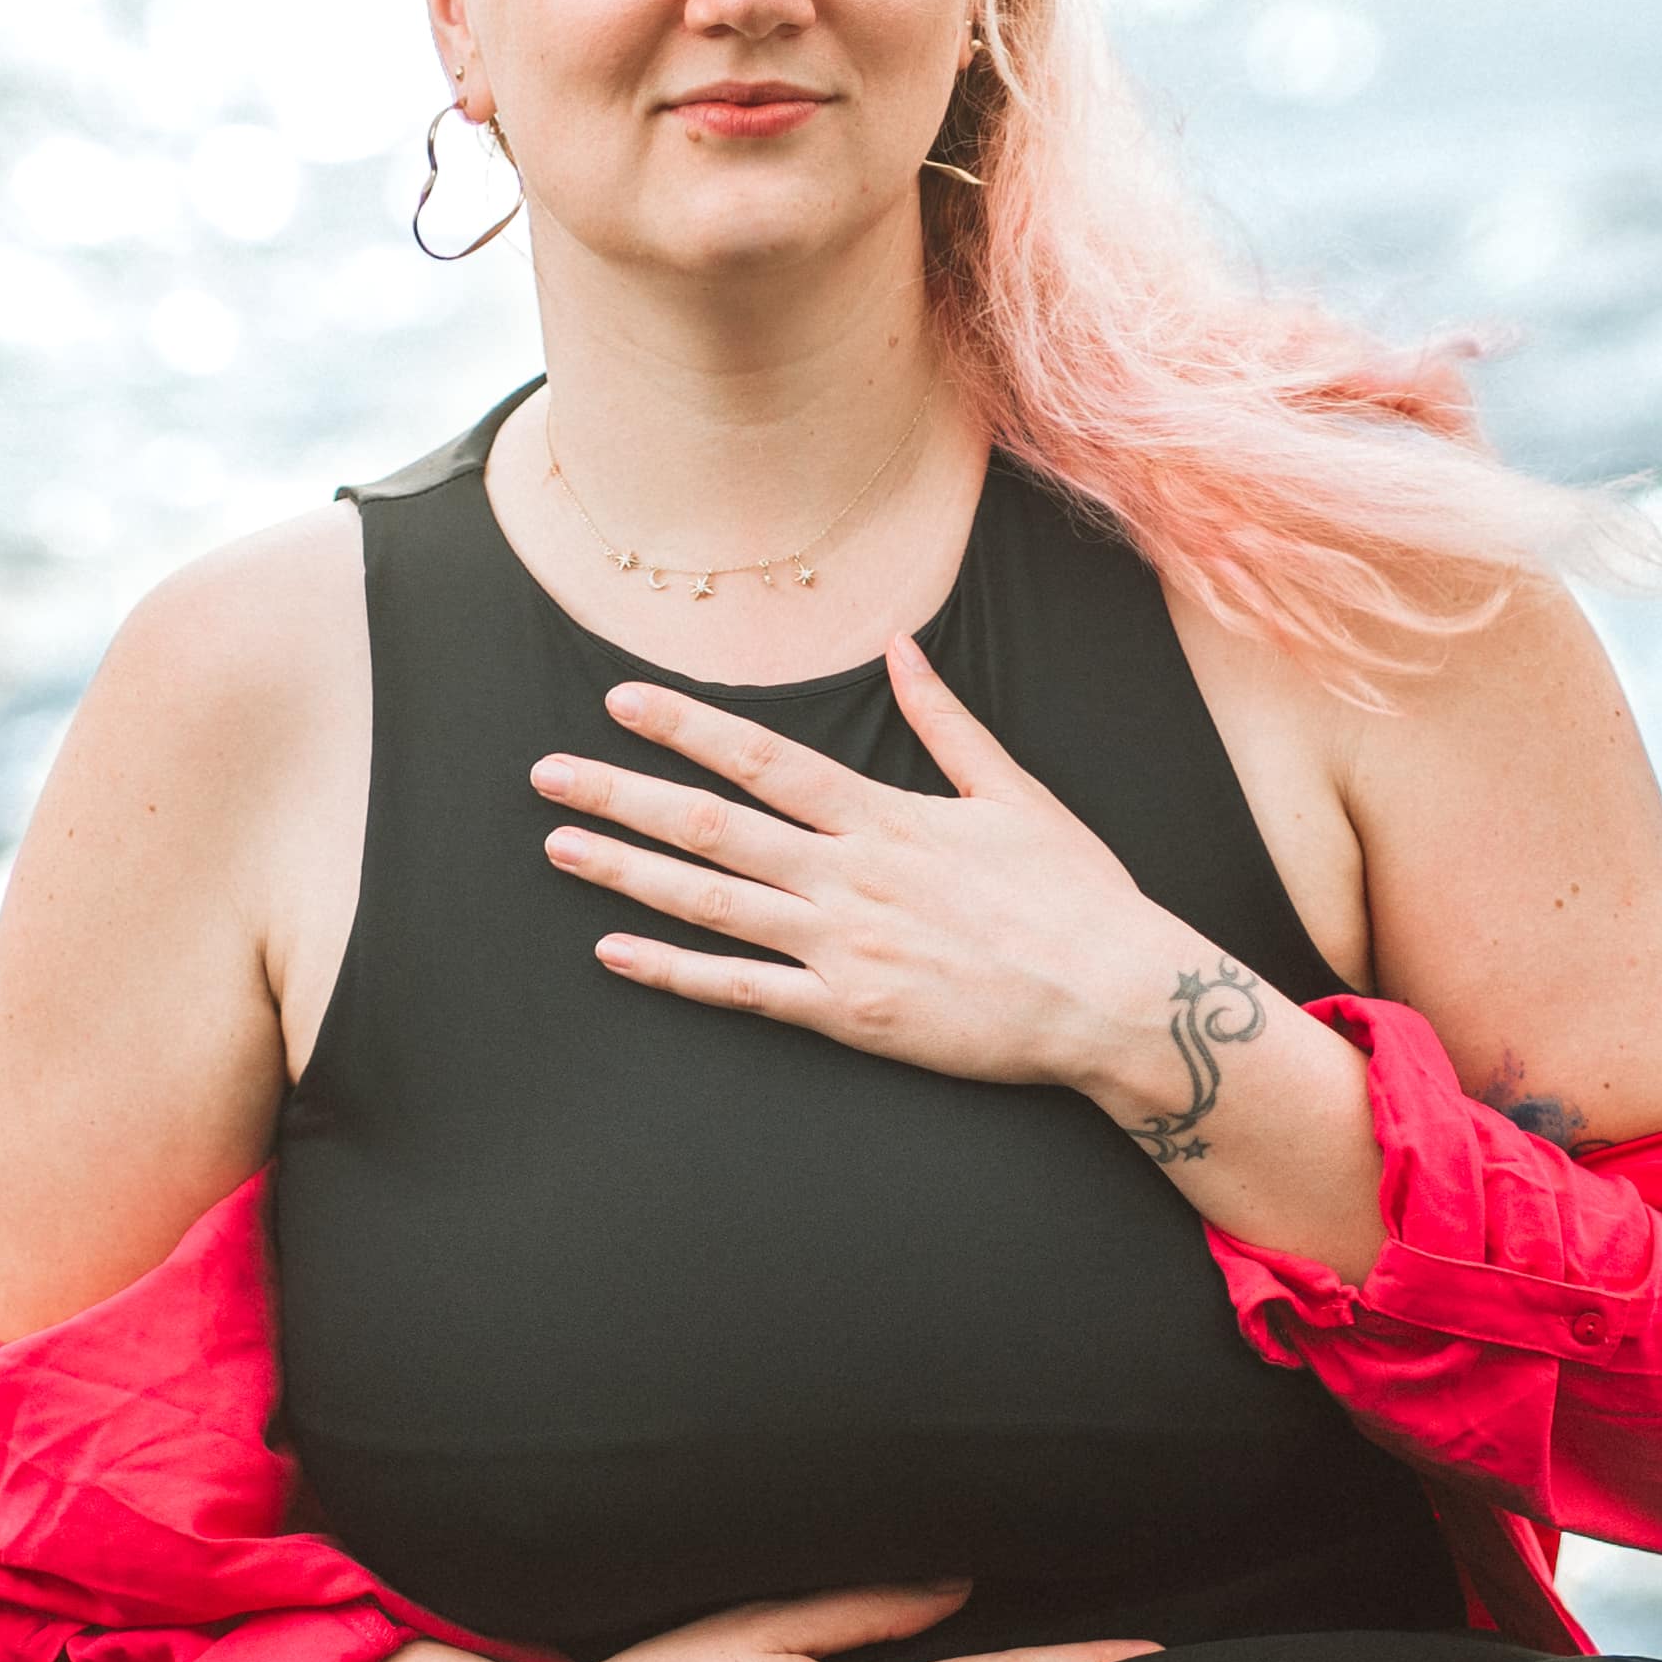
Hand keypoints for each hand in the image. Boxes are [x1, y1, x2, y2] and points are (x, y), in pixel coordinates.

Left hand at [534, 646, 1222, 1111]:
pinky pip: (743, 989)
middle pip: (713, 825)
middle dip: (623, 795)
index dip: (684, 727)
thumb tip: (902, 648)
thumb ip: (947, 723)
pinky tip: (614, 952)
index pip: (762, 758)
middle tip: (548, 775)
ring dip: (628, 872)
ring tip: (560, 847)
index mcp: (886, 816)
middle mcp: (849, 875)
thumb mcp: (1015, 793)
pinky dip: (674, 972)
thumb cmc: (1075, 897)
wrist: (1114, 997)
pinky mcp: (848, 1013)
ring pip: (711, 902)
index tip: (619, 701)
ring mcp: (842, 947)